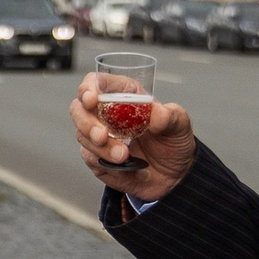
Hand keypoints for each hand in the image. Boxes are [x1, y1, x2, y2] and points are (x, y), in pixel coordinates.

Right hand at [70, 74, 197, 202]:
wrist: (174, 175)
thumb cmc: (173, 143)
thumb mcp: (180, 125)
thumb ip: (171, 116)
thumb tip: (157, 113)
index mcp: (123, 95)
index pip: (96, 82)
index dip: (88, 88)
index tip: (91, 99)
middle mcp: (106, 113)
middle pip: (79, 109)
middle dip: (87, 123)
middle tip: (102, 137)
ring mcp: (99, 136)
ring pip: (83, 136)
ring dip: (101, 148)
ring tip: (125, 157)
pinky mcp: (97, 157)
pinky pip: (90, 158)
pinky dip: (108, 164)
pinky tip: (129, 168)